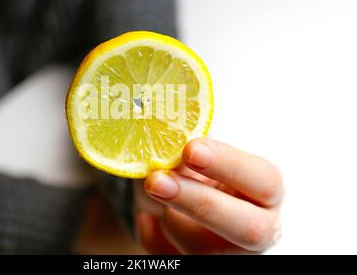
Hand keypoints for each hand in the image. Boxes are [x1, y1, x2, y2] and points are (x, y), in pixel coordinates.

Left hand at [134, 137, 283, 253]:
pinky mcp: (200, 265)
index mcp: (266, 193)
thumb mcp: (197, 157)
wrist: (183, 201)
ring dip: (171, 219)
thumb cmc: (197, 173)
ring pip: (205, 252)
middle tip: (157, 181)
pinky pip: (173, 260)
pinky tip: (146, 218)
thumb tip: (167, 154)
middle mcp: (259, 230)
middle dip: (200, 203)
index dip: (228, 164)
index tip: (191, 149)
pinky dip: (153, 238)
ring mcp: (230, 255)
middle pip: (249, 229)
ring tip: (156, 191)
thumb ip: (189, 155)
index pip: (265, 181)